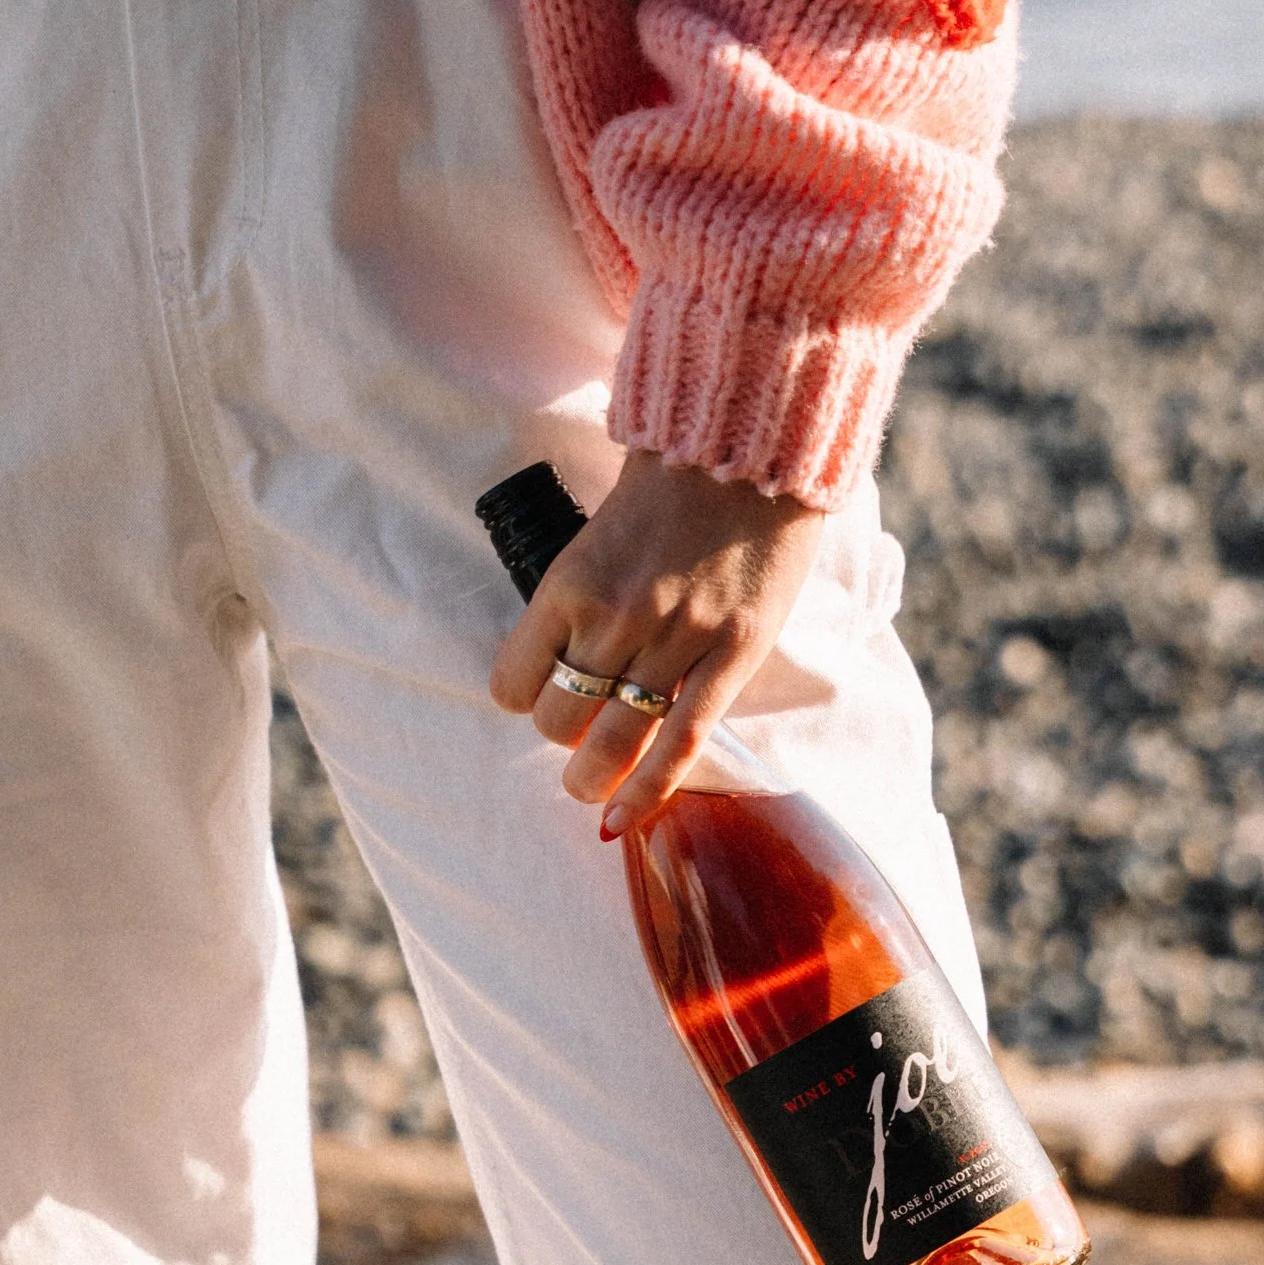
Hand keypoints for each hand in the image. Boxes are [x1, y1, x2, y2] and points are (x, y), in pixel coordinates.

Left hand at [489, 447, 823, 836]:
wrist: (749, 447)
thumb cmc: (670, 487)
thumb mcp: (597, 535)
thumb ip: (581, 598)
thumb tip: (567, 661)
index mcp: (570, 583)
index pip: (514, 680)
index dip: (524, 696)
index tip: (543, 692)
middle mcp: (616, 616)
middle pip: (559, 720)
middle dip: (563, 735)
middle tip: (578, 732)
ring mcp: (676, 639)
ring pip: (614, 741)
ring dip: (593, 778)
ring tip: (591, 790)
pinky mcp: (732, 654)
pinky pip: (683, 740)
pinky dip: (650, 789)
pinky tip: (627, 817)